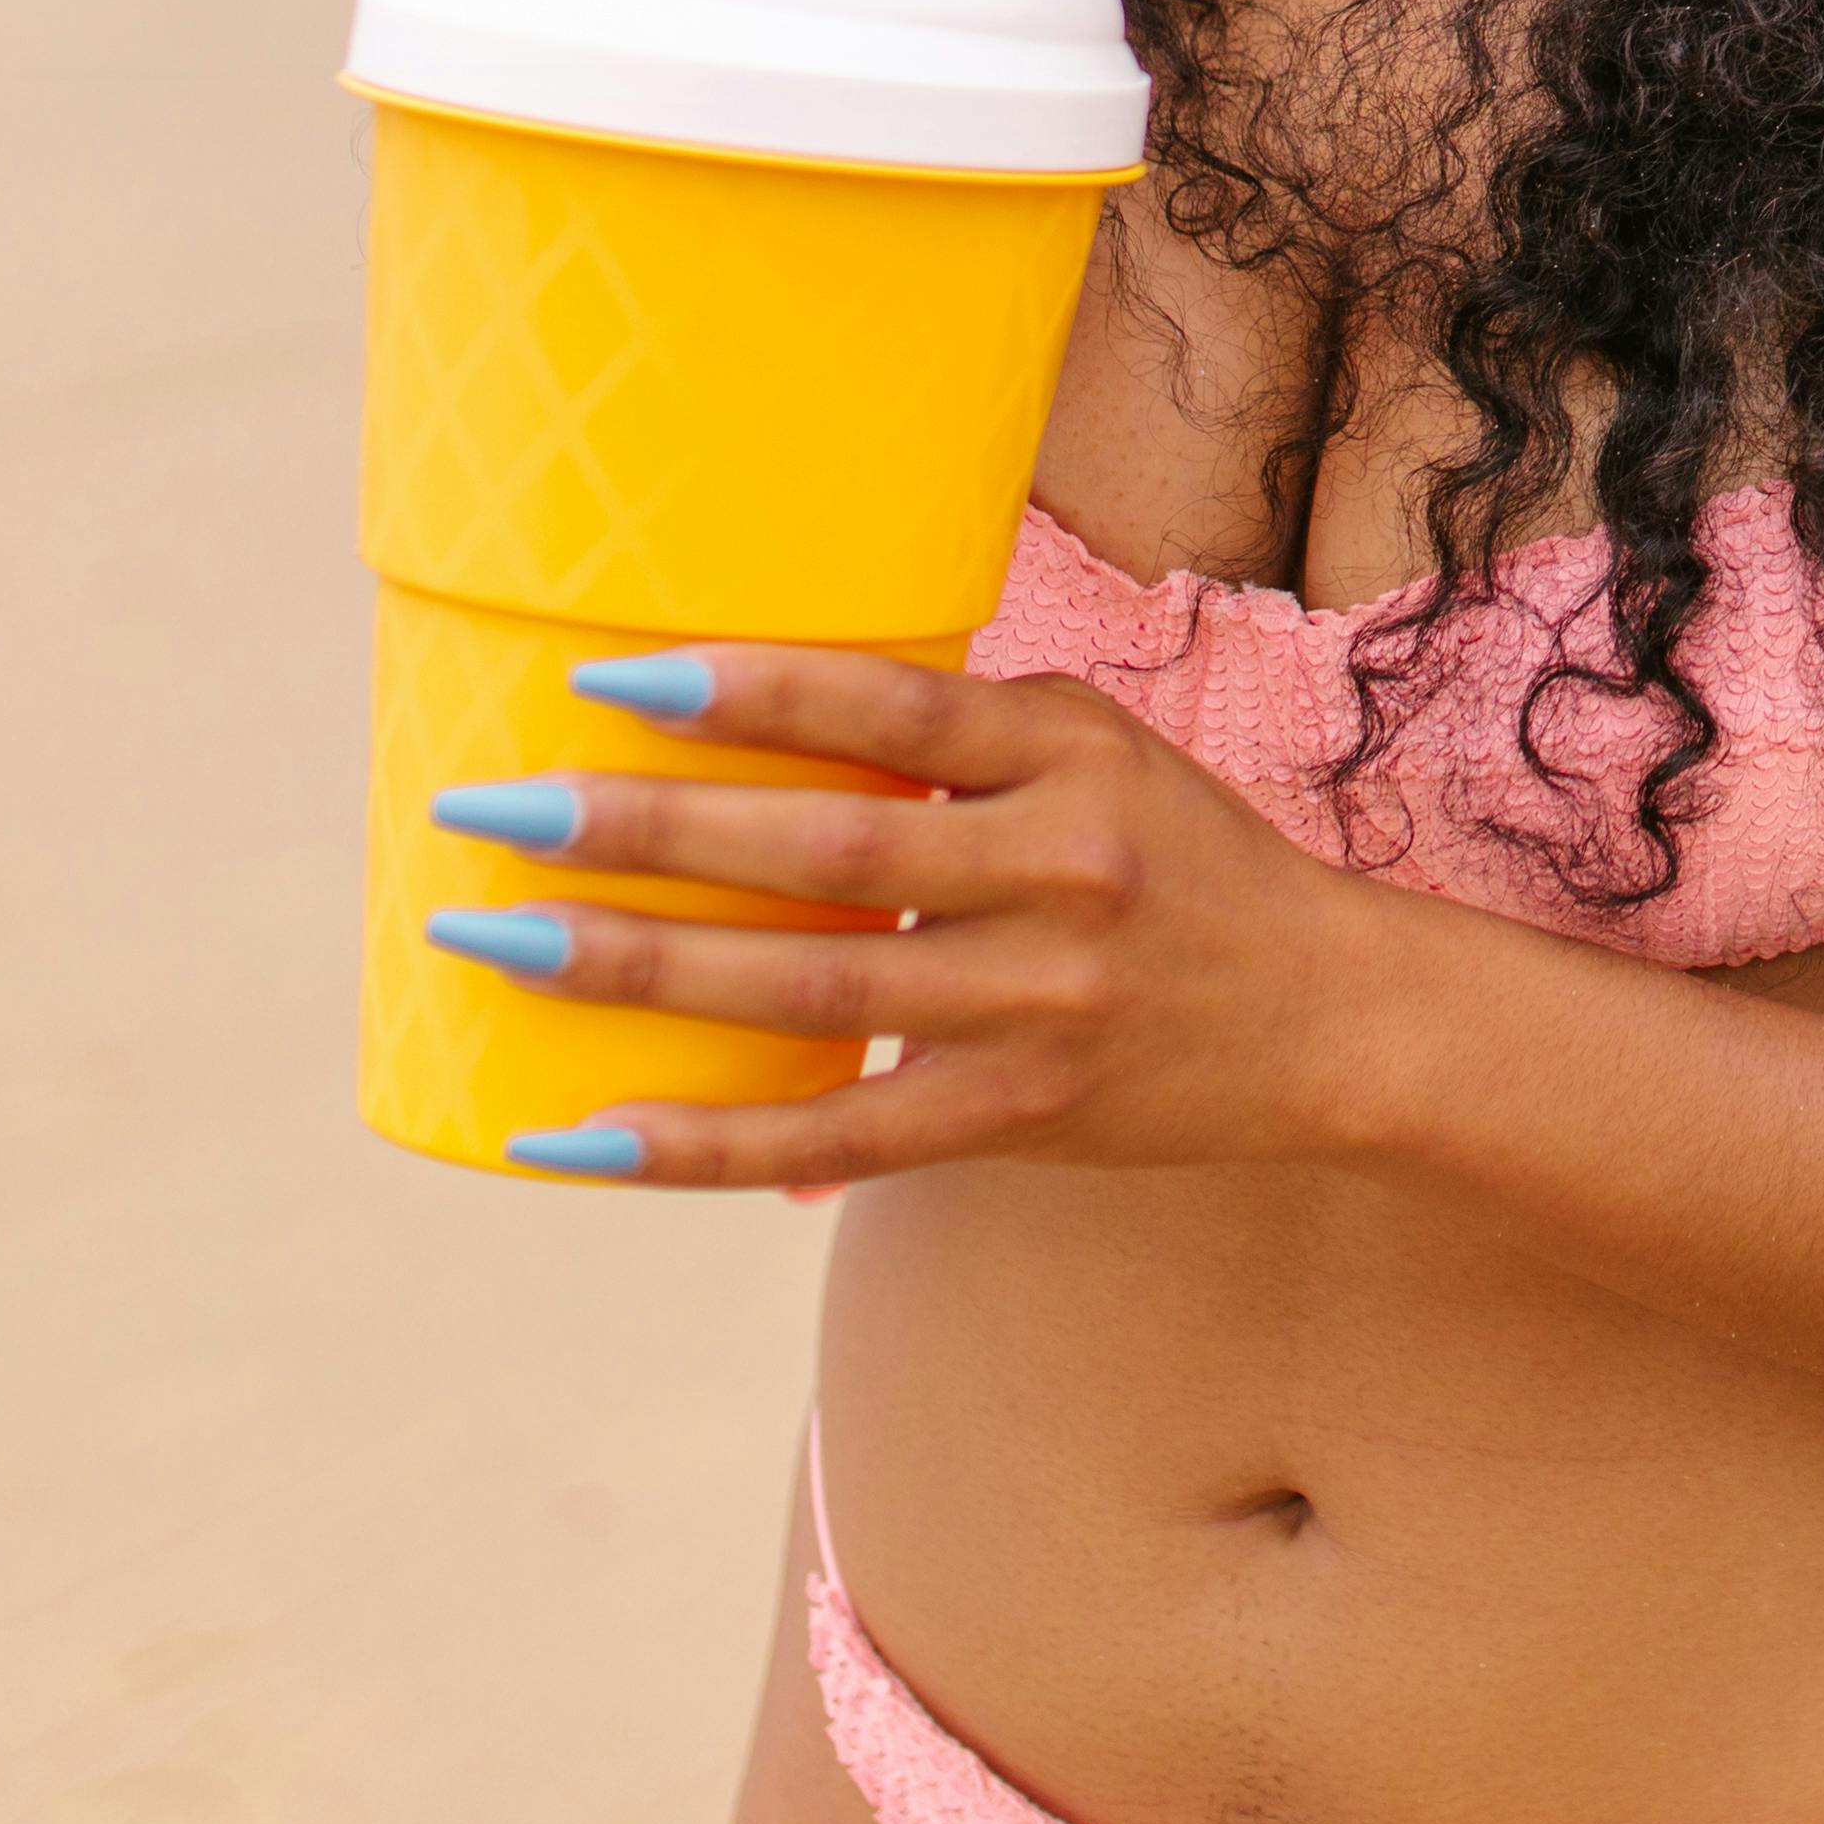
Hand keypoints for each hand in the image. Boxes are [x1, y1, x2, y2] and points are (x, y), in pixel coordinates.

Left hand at [433, 648, 1419, 1187]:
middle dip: (644, 832)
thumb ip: (954, 743)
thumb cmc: (1178, 861)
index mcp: (1074, 757)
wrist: (1330, 1014)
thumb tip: (738, 724)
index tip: (608, 680)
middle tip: (493, 813)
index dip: (752, 693)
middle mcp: (1063, 873)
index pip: (895, 711)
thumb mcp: (1097, 758)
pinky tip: (578, 1132)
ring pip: (811, 994)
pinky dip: (697, 1142)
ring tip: (498, 941)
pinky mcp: (1021, 1118)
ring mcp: (1041, 1006)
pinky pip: (832, 1140)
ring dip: (638, 968)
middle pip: (827, 856)